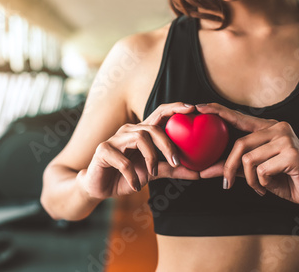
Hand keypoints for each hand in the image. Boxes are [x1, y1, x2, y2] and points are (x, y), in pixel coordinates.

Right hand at [78, 102, 200, 199]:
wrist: (99, 188)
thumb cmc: (126, 177)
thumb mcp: (152, 174)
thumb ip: (172, 170)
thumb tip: (198, 173)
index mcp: (141, 133)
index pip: (159, 114)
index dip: (175, 108)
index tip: (192, 109)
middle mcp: (128, 131)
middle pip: (152, 127)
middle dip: (167, 143)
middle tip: (177, 162)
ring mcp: (115, 139)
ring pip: (139, 138)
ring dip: (150, 158)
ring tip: (152, 175)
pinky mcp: (103, 150)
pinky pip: (123, 161)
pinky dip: (133, 175)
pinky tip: (135, 185)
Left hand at [196, 103, 298, 209]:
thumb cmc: (284, 180)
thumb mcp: (254, 172)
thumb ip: (232, 167)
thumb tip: (202, 171)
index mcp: (268, 128)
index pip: (239, 117)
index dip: (219, 111)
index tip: (199, 107)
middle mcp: (278, 128)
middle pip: (240, 144)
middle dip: (229, 168)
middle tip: (226, 184)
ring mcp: (287, 139)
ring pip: (249, 159)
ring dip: (250, 180)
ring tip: (260, 187)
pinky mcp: (293, 154)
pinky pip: (262, 170)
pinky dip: (262, 183)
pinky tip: (274, 185)